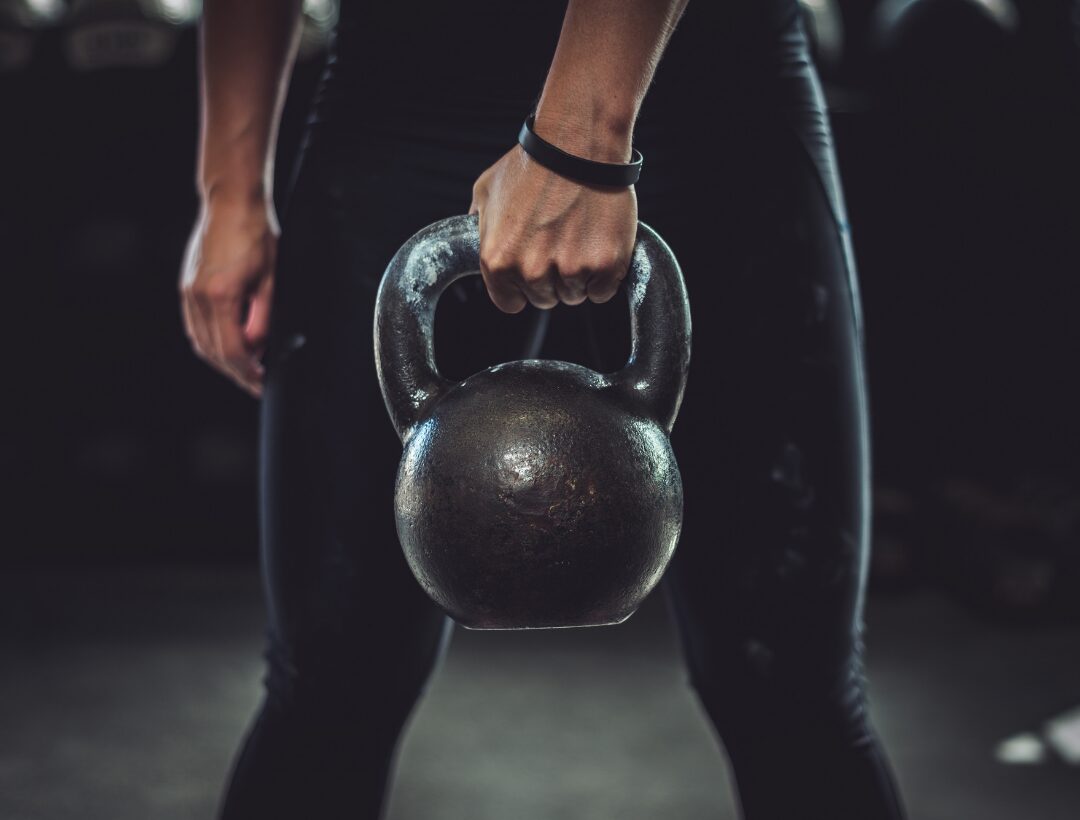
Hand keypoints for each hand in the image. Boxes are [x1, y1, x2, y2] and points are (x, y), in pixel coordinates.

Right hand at [179, 197, 276, 395]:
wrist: (231, 203)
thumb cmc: (256, 235)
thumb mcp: (272, 280)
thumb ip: (264, 318)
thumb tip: (260, 349)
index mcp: (220, 295)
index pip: (232, 351)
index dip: (248, 373)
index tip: (263, 383)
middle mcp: (197, 297)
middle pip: (213, 352)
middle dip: (236, 372)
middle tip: (257, 382)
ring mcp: (188, 292)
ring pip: (201, 342)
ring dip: (223, 360)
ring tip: (247, 367)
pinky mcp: (187, 286)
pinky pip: (195, 326)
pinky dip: (212, 341)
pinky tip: (230, 344)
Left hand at [468, 144, 637, 312]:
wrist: (579, 144)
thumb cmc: (535, 163)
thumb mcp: (487, 190)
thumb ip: (479, 225)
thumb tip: (473, 242)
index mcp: (498, 261)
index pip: (510, 302)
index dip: (521, 288)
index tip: (533, 270)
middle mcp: (531, 271)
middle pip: (543, 299)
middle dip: (551, 278)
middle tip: (560, 241)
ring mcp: (570, 270)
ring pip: (574, 295)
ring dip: (578, 276)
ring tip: (580, 236)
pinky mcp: (604, 265)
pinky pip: (603, 291)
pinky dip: (604, 275)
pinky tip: (599, 244)